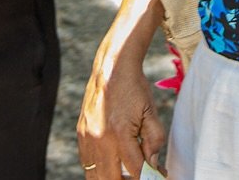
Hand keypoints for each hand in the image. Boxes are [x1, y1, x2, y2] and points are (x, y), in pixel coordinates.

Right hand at [77, 54, 167, 179]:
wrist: (111, 69)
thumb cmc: (134, 89)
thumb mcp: (151, 113)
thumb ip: (154, 141)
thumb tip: (153, 166)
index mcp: (120, 134)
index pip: (135, 170)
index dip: (148, 178)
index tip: (157, 176)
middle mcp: (99, 139)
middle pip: (111, 179)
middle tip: (140, 175)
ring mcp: (87, 138)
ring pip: (95, 176)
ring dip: (112, 178)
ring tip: (126, 173)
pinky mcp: (81, 134)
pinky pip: (87, 163)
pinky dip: (99, 169)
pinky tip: (113, 165)